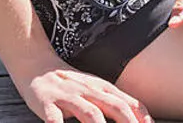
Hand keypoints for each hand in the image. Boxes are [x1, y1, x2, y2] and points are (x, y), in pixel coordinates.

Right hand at [14, 57, 152, 122]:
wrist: (36, 64)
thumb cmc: (72, 83)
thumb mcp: (97, 89)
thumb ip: (119, 103)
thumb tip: (145, 119)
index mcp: (103, 89)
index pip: (129, 103)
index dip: (141, 118)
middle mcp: (89, 91)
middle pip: (115, 107)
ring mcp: (69, 97)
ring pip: (90, 113)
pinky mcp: (48, 103)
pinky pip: (55, 118)